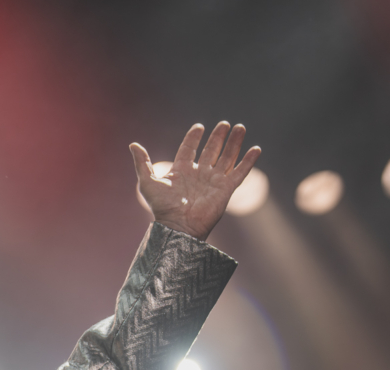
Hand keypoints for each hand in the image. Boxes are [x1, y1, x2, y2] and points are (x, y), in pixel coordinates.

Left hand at [131, 121, 260, 240]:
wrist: (178, 225)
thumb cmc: (162, 207)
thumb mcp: (148, 182)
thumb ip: (142, 162)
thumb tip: (133, 144)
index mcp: (181, 171)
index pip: (189, 149)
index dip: (193, 138)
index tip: (199, 127)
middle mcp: (199, 174)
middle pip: (211, 151)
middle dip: (218, 137)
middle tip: (224, 124)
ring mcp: (213, 181)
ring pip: (226, 158)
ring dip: (234, 143)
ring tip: (240, 128)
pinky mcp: (226, 190)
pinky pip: (239, 173)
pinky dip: (249, 161)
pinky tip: (256, 149)